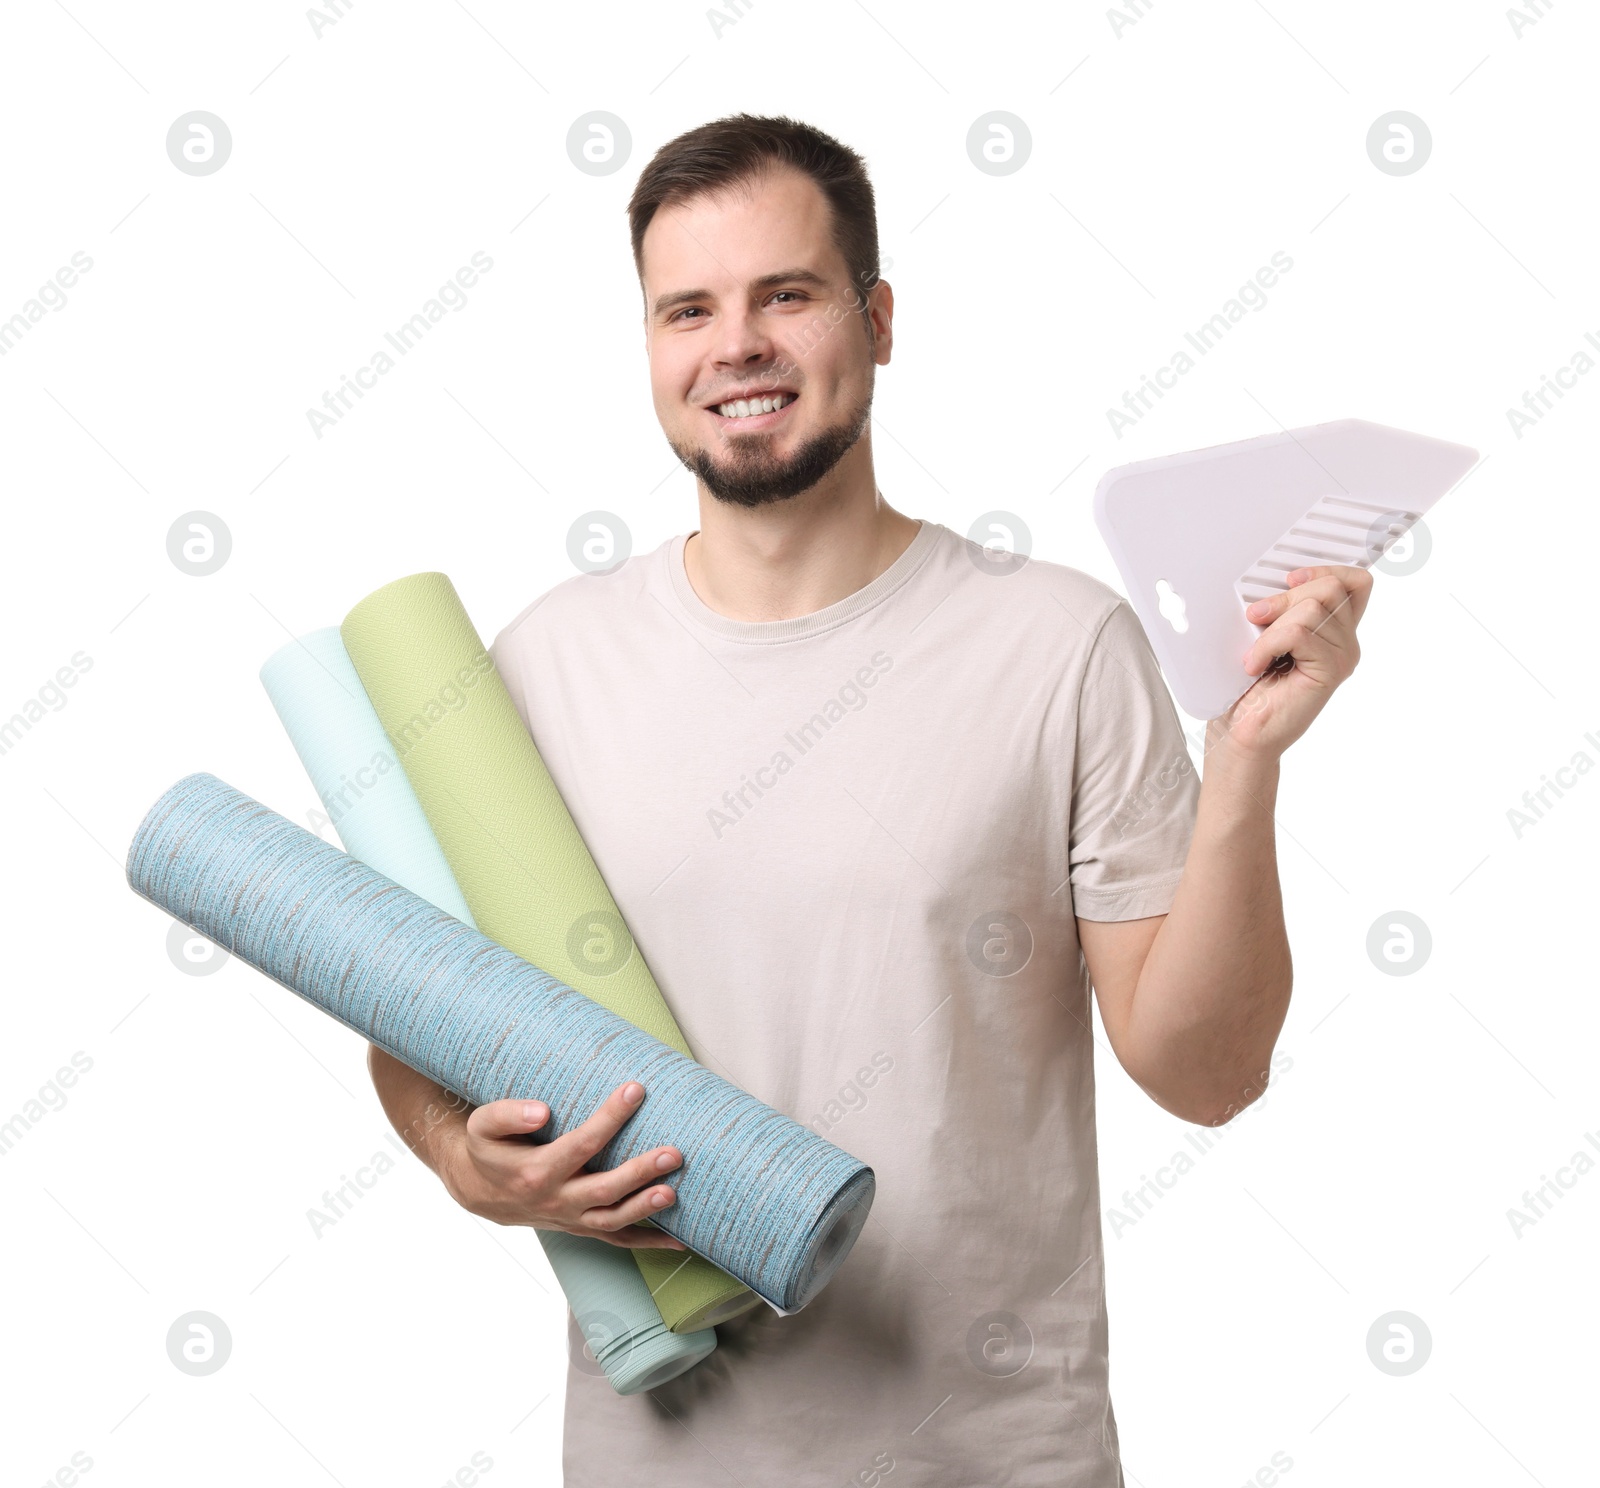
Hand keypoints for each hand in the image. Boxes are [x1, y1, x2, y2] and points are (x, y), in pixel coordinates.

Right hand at [436, 1079, 687, 1249]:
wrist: (479, 1189)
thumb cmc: (488, 1149)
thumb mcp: (484, 1125)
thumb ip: (508, 1114)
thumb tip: (542, 1111)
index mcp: (536, 1172)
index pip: (581, 1144)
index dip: (610, 1117)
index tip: (635, 1089)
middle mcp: (556, 1200)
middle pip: (604, 1189)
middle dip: (640, 1172)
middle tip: (673, 1153)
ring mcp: (570, 1218)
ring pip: (613, 1219)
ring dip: (646, 1207)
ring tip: (674, 1192)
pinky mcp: (580, 1227)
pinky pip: (616, 1239)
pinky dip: (647, 1242)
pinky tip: (679, 1242)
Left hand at [1212, 564, 1371, 759]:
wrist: (1240, 735)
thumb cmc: (1246, 689)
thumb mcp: (1263, 636)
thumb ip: (1282, 609)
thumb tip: (1275, 579)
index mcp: (1333, 630)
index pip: (1355, 582)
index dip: (1326, 570)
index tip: (1290, 579)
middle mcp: (1346, 642)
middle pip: (1332, 587)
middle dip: (1286, 595)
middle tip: (1255, 618)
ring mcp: (1342, 657)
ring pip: (1313, 608)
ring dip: (1272, 626)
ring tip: (1254, 653)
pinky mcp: (1331, 671)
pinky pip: (1299, 633)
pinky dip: (1267, 644)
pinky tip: (1254, 665)